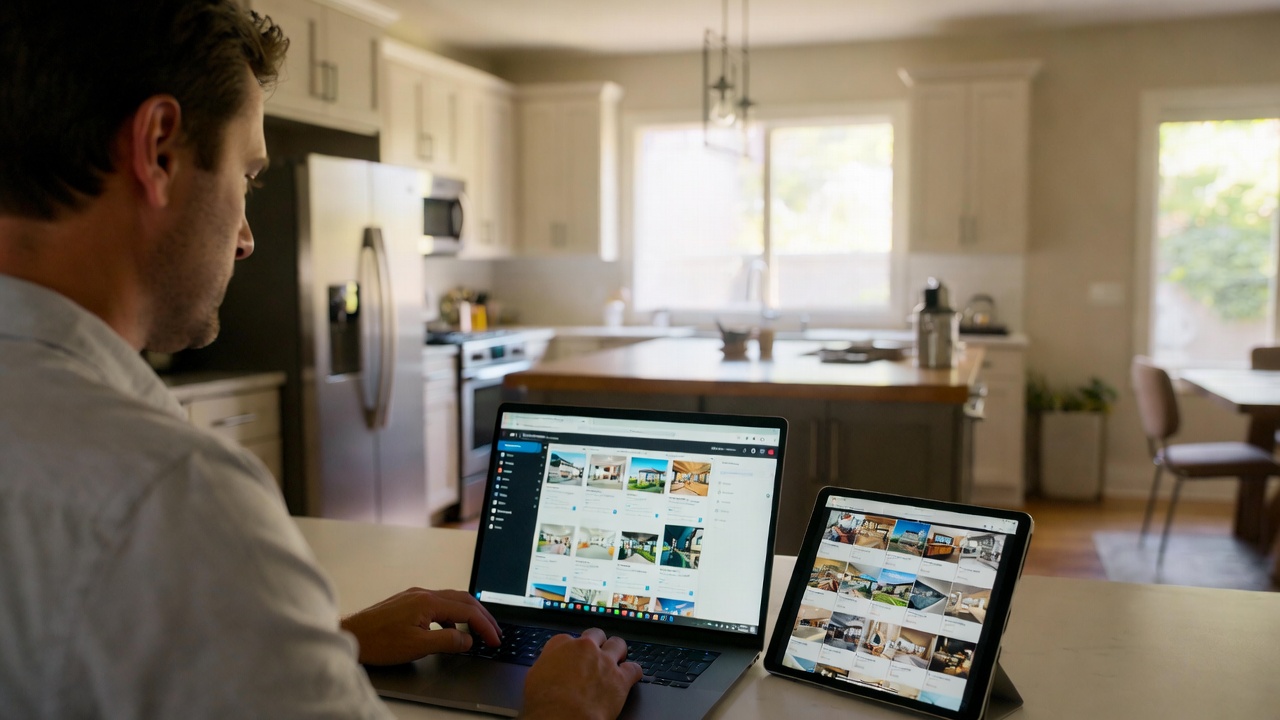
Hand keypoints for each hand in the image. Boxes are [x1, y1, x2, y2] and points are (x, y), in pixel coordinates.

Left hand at [340, 587, 500, 665]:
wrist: (349, 636)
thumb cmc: (377, 642)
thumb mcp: (417, 646)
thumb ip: (447, 642)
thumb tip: (468, 640)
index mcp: (428, 602)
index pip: (467, 610)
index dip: (485, 626)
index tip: (494, 639)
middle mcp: (423, 594)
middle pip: (463, 600)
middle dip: (482, 616)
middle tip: (494, 632)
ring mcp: (414, 596)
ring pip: (451, 600)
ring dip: (467, 615)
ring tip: (477, 632)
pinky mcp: (407, 603)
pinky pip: (438, 605)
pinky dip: (451, 617)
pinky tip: (449, 632)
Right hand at [521, 628, 641, 719]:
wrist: (563, 717)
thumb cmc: (545, 702)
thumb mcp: (534, 677)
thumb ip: (546, 664)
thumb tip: (549, 666)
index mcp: (561, 645)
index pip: (567, 638)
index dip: (571, 649)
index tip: (572, 656)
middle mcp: (585, 648)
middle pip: (595, 635)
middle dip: (596, 643)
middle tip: (595, 653)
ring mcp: (605, 661)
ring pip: (618, 644)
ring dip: (617, 651)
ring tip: (616, 658)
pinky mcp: (621, 678)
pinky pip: (634, 668)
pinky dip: (633, 671)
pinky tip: (631, 675)